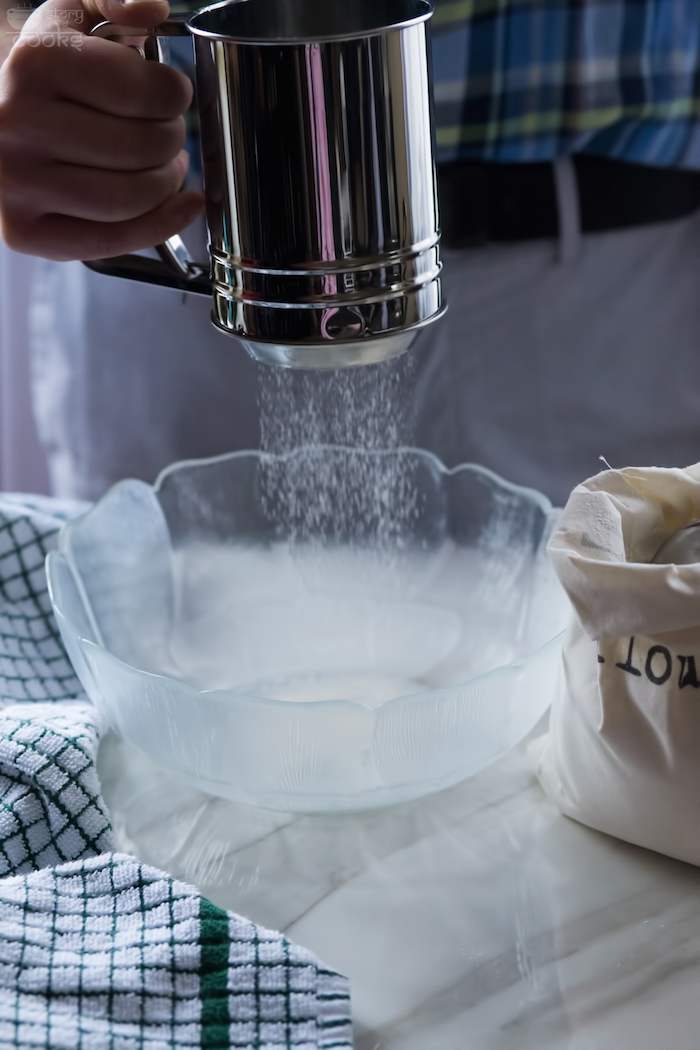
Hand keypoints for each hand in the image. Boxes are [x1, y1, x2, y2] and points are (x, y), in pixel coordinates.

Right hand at [0, 0, 204, 259]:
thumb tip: (151, 9)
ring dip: (167, 184)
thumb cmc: (39, 74)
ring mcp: (17, 184)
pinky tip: (180, 206)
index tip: (173, 95)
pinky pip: (112, 240)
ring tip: (167, 167)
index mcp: (34, 65)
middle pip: (141, 148)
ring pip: (130, 199)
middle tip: (169, 133)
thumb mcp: (70, 18)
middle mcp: (18, 125)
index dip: (174, 95)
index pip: (143, 91)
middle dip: (172, 141)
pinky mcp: (24, 231)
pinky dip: (161, 226)